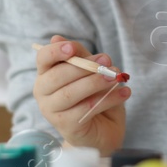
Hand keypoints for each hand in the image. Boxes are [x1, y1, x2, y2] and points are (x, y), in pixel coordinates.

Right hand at [33, 35, 128, 153]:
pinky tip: (124, 92)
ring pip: (71, 93)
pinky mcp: (66, 127)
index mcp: (46, 74)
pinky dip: (108, 99)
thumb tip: (57, 38)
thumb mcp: (90, 71)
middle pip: (57, 76)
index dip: (55, 51)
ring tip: (117, 76)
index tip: (72, 47)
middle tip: (107, 61)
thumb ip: (80, 57)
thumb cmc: (93, 95)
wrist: (103, 129)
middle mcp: (43, 93)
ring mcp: (52, 112)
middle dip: (84, 67)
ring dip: (96, 82)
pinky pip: (87, 109)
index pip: (43, 59)